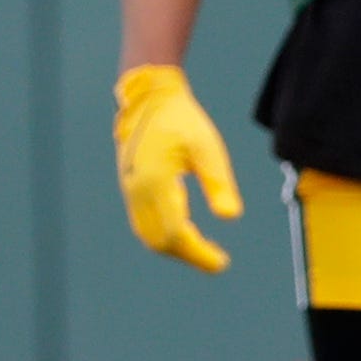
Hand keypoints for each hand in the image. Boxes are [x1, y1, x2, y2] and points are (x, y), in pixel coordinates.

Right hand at [111, 64, 241, 272]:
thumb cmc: (183, 120)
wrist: (149, 99)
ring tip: (203, 250)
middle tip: (216, 260)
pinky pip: (144, 224)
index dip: (198, 253)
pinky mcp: (130, 188)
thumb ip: (218, 183)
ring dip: (176, 248)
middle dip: (188, 255)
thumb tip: (231, 217)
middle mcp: (137, 191)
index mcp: (156, 181)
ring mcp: (129, 191)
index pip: (175, 233)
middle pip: (160, 241)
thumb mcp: (207, 148)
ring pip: (149, 236)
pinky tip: (186, 232)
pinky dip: (165, 236)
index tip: (222, 262)